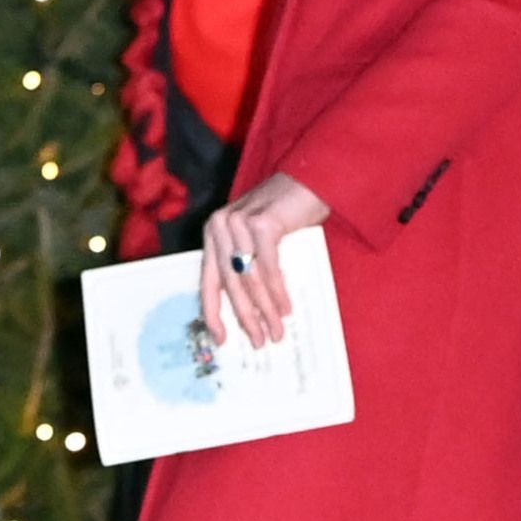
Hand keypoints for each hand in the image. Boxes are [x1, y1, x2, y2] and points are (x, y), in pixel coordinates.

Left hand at [198, 170, 331, 350]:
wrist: (312, 179)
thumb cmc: (287, 212)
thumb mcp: (258, 238)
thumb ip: (247, 263)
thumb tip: (252, 310)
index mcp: (214, 232)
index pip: (208, 280)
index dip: (214, 313)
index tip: (221, 340)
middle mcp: (220, 226)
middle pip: (230, 284)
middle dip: (246, 318)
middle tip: (260, 341)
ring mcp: (238, 222)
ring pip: (249, 279)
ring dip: (265, 310)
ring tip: (277, 330)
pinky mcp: (261, 223)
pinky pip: (268, 267)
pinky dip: (278, 291)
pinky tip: (286, 308)